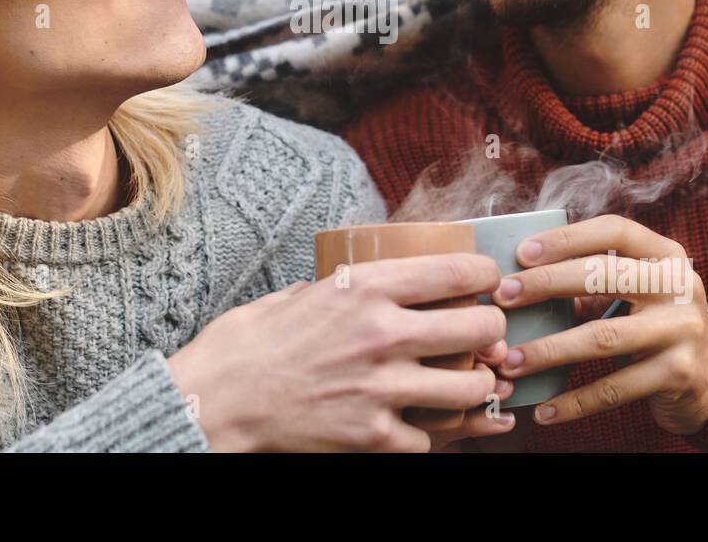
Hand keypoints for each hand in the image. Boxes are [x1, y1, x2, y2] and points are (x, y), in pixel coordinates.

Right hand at [167, 252, 506, 451]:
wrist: (214, 403)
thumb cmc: (248, 344)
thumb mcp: (299, 293)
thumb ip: (340, 288)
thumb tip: (362, 282)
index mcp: (366, 287)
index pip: (457, 271)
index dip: (486, 273)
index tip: (488, 279)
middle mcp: (383, 334)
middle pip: (480, 327)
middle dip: (492, 330)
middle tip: (486, 334)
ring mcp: (382, 388)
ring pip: (471, 387)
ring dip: (477, 384)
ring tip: (471, 381)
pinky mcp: (372, 436)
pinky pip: (432, 437)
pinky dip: (433, 432)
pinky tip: (425, 422)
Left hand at [491, 214, 707, 435]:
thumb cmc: (655, 326)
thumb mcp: (637, 294)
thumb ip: (593, 281)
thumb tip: (520, 282)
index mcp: (666, 255)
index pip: (614, 231)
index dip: (566, 239)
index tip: (522, 253)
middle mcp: (680, 286)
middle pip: (603, 275)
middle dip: (545, 284)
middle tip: (502, 298)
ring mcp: (682, 329)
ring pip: (602, 337)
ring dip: (549, 351)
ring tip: (509, 361)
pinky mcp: (679, 373)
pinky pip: (615, 388)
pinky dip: (574, 402)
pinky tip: (544, 409)